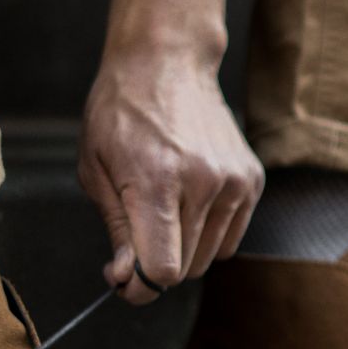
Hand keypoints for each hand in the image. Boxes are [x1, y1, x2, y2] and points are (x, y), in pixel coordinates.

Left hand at [78, 45, 263, 303]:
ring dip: (182, 251)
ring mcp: (233, 182)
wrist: (166, 62)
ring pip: (209, 258)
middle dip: (154, 267)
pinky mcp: (251, 180)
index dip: (138, 287)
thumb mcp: (96, 170)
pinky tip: (188, 202)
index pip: (161, 270)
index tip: (122, 278)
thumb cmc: (121, 112)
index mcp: (156, 181)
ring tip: (161, 212)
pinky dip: (207, 234)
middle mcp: (203, 183)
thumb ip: (116, 230)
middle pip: (184, 269)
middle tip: (133, 241)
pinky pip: (230, 238)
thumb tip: (127, 280)